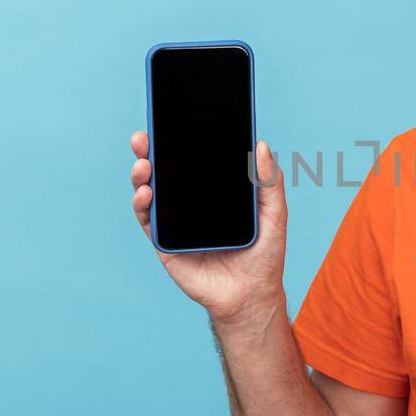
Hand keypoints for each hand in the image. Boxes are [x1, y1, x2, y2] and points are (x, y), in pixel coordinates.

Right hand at [129, 130, 286, 325]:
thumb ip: (269, 182)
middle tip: (143, 137)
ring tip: (144, 164)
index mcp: (213, 192)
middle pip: (164, 171)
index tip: (169, 120)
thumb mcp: (273, 214)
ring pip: (151, 191)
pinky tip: (146, 193)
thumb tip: (262, 146)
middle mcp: (190, 203)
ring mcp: (175, 222)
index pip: (192, 160)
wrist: (251, 295)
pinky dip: (143, 205)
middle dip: (149, 151)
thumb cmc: (264, 255)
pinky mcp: (165, 243)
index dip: (178, 140)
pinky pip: (148, 220)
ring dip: (141, 175)